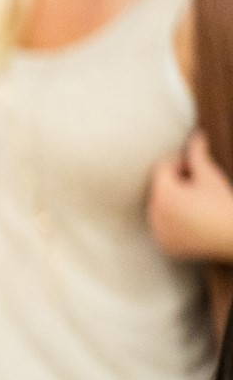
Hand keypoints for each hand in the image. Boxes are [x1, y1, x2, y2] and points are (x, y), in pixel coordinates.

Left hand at [149, 133, 232, 260]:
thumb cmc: (224, 204)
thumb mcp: (210, 176)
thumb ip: (197, 154)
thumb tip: (195, 135)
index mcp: (163, 194)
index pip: (162, 168)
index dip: (178, 163)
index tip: (196, 166)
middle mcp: (155, 214)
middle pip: (160, 188)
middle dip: (176, 182)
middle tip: (198, 185)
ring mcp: (159, 232)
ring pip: (160, 208)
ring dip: (173, 201)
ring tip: (198, 202)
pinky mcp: (166, 245)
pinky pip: (163, 227)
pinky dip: (174, 221)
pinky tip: (194, 219)